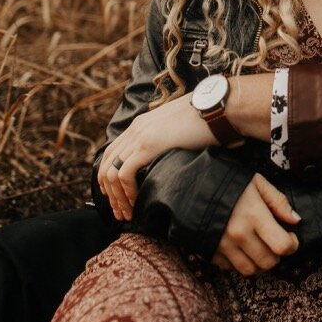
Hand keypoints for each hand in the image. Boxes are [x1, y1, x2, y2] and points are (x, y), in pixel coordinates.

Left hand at [98, 96, 214, 221]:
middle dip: (110, 192)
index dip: (109, 177)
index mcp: (141, 124)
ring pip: (111, 172)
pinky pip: (124, 174)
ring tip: (127, 213)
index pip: (112, 153)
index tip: (118, 196)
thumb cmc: (206, 119)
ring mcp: (139, 137)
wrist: (216, 108)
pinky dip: (126, 192)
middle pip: (106, 165)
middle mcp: (135, 129)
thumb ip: (167, 139)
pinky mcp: (147, 146)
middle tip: (120, 212)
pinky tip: (136, 201)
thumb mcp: (179, 128)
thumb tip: (171, 156)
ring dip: (117, 197)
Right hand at [211, 173, 301, 275]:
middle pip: (268, 262)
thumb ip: (278, 201)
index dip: (292, 244)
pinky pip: (231, 268)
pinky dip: (240, 263)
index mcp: (253, 215)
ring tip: (261, 248)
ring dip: (260, 263)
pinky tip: (242, 248)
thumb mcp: (256, 182)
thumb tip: (295, 220)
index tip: (291, 237)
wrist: (189, 187)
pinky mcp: (211, 252)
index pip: (282, 245)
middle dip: (277, 255)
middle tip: (276, 243)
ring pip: (250, 270)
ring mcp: (223, 246)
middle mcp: (239, 235)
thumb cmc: (227, 182)